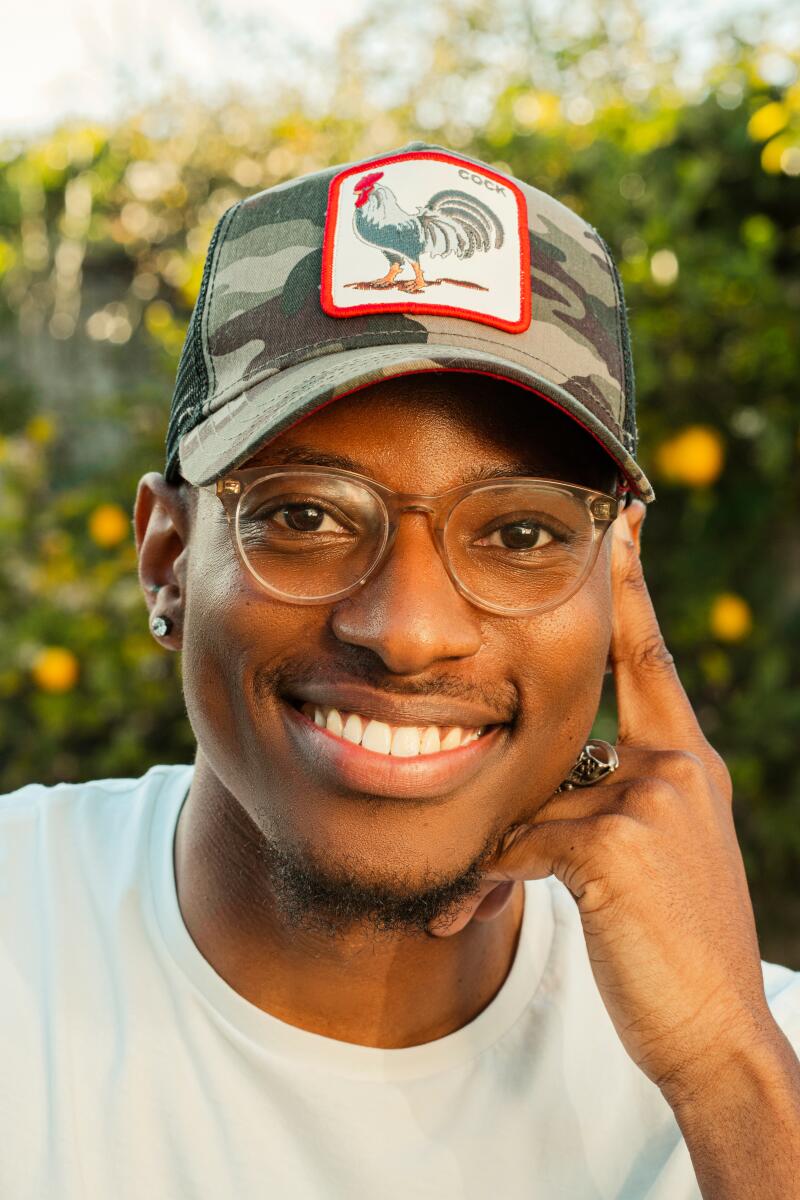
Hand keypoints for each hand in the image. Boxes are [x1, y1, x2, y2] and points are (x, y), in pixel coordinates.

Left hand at [431, 501, 774, 1105]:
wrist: (718, 1036)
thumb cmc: (674, 948)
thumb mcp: (659, 858)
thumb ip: (614, 804)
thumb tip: (546, 790)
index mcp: (686, 764)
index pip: (650, 656)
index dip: (631, 587)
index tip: (622, 524)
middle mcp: (674, 769)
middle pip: (568, 719)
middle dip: (520, 724)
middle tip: (501, 685)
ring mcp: (647, 804)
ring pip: (529, 801)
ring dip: (492, 852)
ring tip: (466, 896)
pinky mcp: (611, 851)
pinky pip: (517, 849)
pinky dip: (484, 883)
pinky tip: (466, 915)